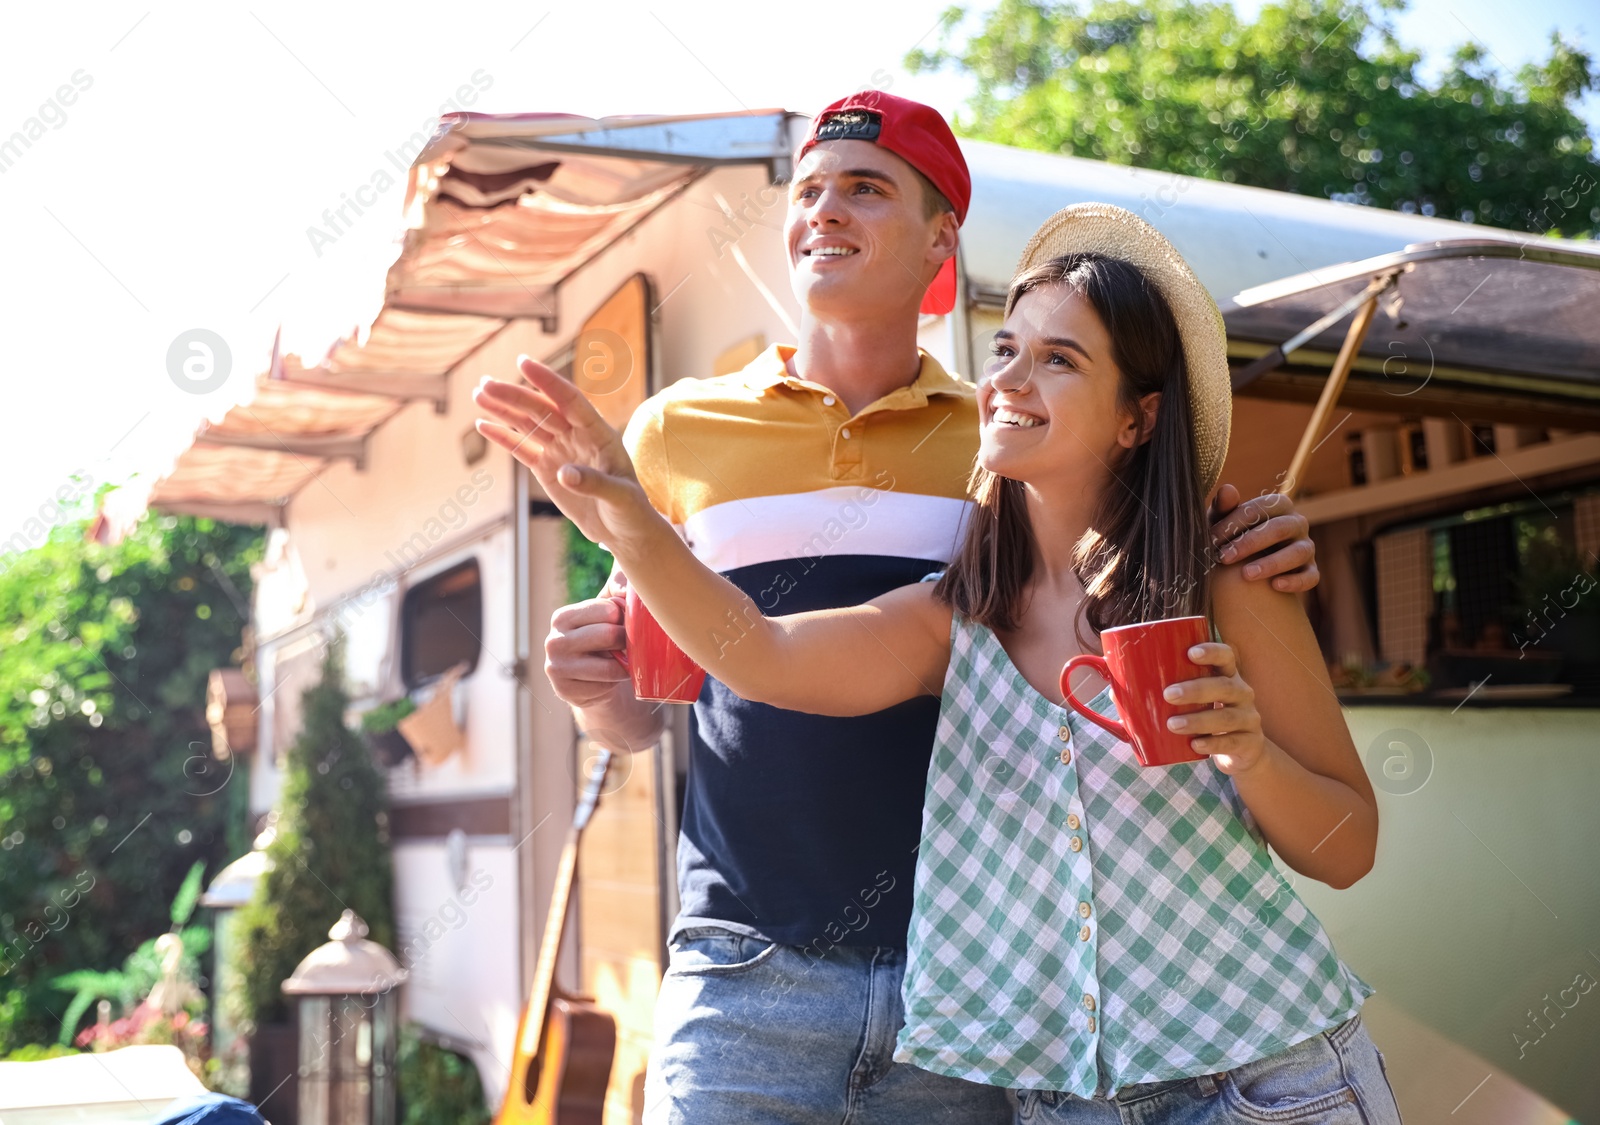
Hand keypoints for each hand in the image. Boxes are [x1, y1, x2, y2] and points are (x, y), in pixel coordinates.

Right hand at [473, 356, 661, 553]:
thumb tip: (566, 473)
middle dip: (514, 395)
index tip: (524, 363)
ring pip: (528, 424)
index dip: (548, 382)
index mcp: (599, 433)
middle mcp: (577, 435)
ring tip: (479, 393)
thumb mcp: (620, 497)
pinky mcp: (547, 468)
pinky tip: (483, 424)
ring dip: (504, 409)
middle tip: (486, 384)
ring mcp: (560, 450)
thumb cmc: (630, 510)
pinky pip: (522, 448)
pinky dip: (503, 437)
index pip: (570, 400)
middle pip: (542, 409)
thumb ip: (595, 483)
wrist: (624, 530)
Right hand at [544, 592, 631, 709]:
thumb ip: (618, 587)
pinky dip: (616, 681)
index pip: (608, 610)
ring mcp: (557, 668)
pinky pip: (607, 685)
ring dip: (624, 663)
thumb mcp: (608, 610)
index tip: (623, 623)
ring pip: (610, 665)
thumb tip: (628, 588)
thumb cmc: (603, 638)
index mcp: (562, 617)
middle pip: (608, 635)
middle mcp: (554, 641)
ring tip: (622, 660)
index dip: (624, 617)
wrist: (591, 680)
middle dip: (626, 640)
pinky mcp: (566, 691)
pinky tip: (610, 678)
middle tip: (627, 644)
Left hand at [1162, 642, 1265, 775]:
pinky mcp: (1250, 744)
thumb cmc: (1205, 716)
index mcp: (1227, 676)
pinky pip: (1233, 742)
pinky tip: (1195, 745)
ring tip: (1172, 725)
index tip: (1189, 652)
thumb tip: (1109, 678)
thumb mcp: (1191, 701)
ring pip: (1227, 716)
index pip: (1226, 656)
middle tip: (1168, 695)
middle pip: (1225, 686)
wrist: (1241, 752)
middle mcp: (1242, 694)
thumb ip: (1155, 689)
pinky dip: (1213, 744)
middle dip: (1196, 688)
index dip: (1212, 651)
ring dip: (1198, 720)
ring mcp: (1249, 719)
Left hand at [1209, 485, 1318, 592]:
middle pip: (1280, 528)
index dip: (1235, 522)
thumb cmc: (1233, 535)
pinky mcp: (1310, 570)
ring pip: (1298, 552)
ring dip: (1272, 563)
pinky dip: (1295, 581)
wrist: (1244, 566)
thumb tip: (1227, 489)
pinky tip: (1275, 586)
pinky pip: (1311, 576)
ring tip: (1246, 574)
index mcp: (1279, 505)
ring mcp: (1306, 547)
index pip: (1261, 508)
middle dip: (1250, 543)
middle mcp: (1297, 523)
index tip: (1212, 538)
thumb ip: (1224, 507)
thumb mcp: (1223, 522)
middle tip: (1224, 558)